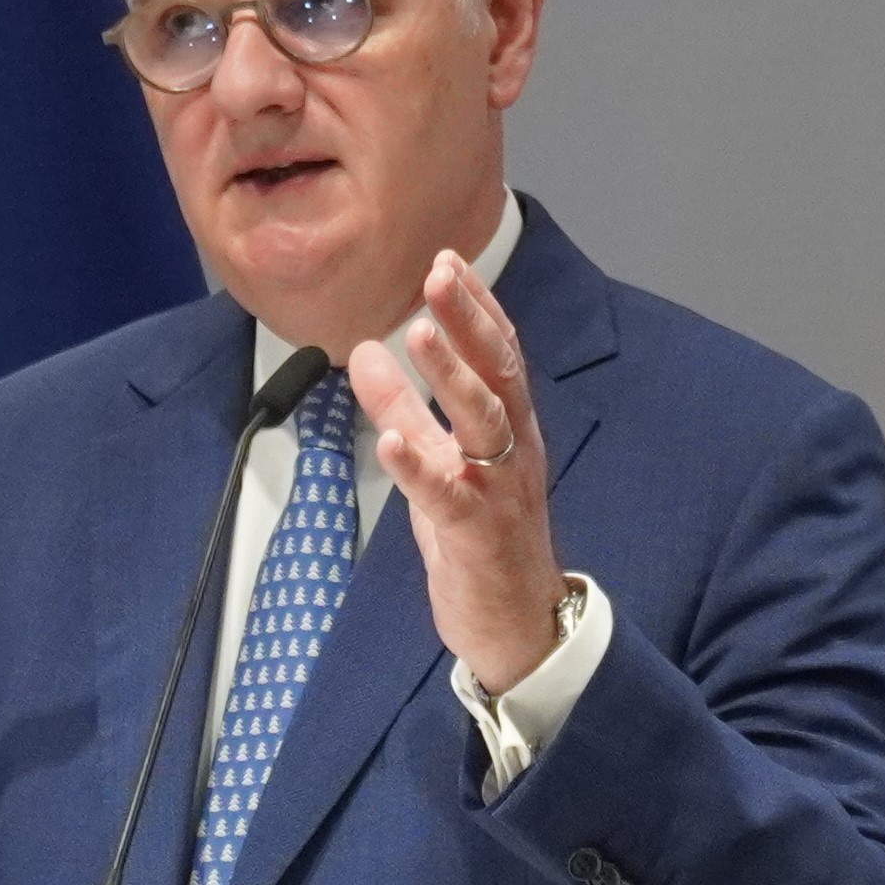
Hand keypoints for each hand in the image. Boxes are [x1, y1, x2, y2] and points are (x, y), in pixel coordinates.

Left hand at [346, 247, 566, 693]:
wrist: (519, 624)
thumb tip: (365, 352)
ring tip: (418, 333)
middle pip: (497, 373)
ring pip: (482, 422)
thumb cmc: (482, 539)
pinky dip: (419, 465)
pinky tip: (389, 439)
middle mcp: (513, 450)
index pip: (498, 354)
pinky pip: (448, 494)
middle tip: (439, 273)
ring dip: (450, 375)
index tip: (447, 260)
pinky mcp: (478, 534)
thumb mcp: (438, 463)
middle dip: (469, 321)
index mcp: (509, 428)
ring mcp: (499, 490)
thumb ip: (405, 409)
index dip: (476, 307)